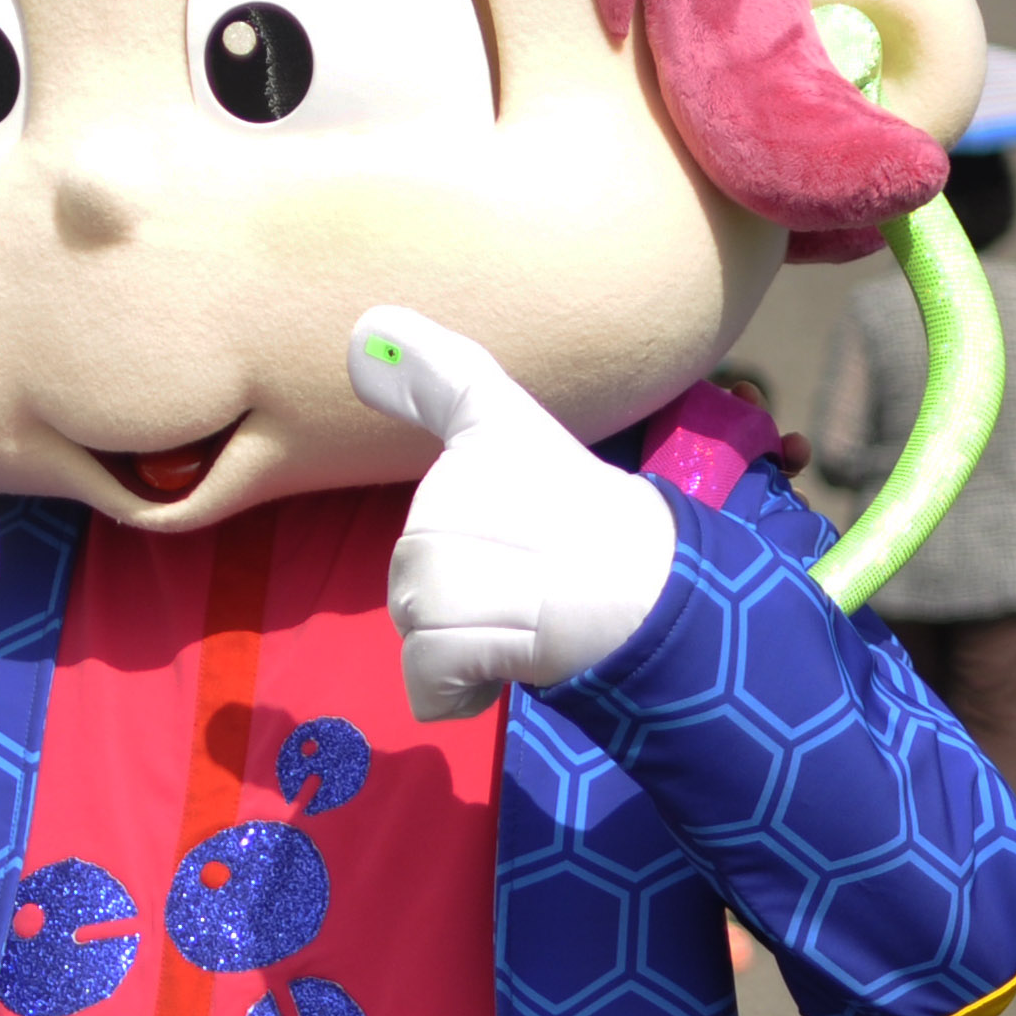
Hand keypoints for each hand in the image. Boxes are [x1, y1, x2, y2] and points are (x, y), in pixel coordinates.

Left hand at [349, 308, 675, 722]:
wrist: (650, 596)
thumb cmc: (574, 516)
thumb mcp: (501, 426)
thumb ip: (431, 376)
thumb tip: (364, 326)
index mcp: (483, 439)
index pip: (451, 388)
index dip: (423, 414)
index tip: (447, 436)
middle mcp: (454, 496)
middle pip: (409, 570)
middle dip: (455, 591)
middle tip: (521, 581)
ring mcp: (452, 570)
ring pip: (414, 622)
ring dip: (458, 639)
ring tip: (519, 617)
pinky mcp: (462, 635)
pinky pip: (423, 678)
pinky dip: (455, 689)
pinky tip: (505, 665)